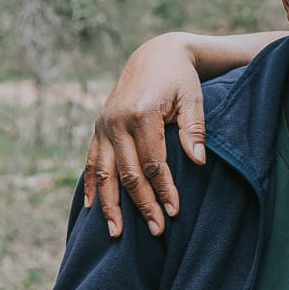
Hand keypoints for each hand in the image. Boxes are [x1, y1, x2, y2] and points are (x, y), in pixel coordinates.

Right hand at [85, 34, 207, 238]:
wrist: (154, 56)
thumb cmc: (179, 80)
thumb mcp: (193, 99)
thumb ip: (194, 130)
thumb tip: (198, 163)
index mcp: (142, 114)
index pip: (153, 163)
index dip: (164, 190)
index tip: (174, 212)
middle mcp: (117, 122)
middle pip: (128, 174)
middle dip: (142, 205)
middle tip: (155, 231)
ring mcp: (103, 126)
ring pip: (104, 173)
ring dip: (110, 205)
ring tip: (116, 233)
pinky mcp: (98, 128)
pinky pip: (90, 162)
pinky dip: (90, 186)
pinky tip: (92, 208)